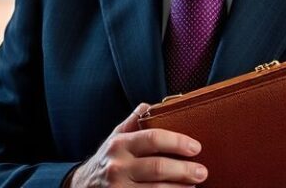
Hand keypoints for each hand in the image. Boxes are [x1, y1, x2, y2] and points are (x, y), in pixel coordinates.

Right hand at [69, 103, 207, 186]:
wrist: (82, 186)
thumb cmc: (108, 158)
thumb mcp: (116, 136)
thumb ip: (135, 121)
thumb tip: (155, 105)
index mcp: (120, 144)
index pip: (152, 139)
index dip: (177, 142)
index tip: (196, 147)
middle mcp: (118, 166)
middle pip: (157, 168)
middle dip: (184, 170)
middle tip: (202, 172)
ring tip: (194, 186)